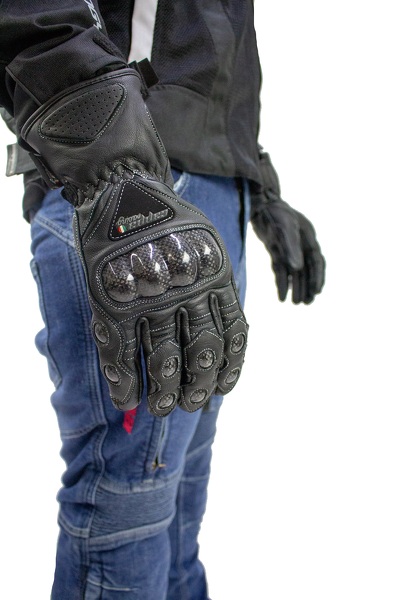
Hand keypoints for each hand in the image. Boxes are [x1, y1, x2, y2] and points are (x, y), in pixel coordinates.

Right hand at [20, 68, 247, 415]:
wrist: (123, 185)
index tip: (224, 388)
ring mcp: (149, 295)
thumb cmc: (168, 218)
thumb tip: (227, 328)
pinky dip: (123, 380)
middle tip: (192, 404)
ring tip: (160, 409)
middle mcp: (187, 288)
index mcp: (216, 274)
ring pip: (161, 358)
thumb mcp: (208, 241)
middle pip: (201, 351)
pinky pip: (120, 351)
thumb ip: (217, 282)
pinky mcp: (113, 298)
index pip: (234, 334)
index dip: (230, 367)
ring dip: (162, 391)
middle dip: (199, 386)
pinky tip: (126, 399)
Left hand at [250, 153, 324, 303]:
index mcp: (308, 237)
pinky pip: (281, 270)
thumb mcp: (284, 230)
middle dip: (308, 286)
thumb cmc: (274, 213)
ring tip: (296, 304)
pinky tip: (281, 297)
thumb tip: (297, 269)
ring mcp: (288, 248)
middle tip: (307, 303)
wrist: (258, 203)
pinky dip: (282, 283)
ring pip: (295, 272)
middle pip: (307, 269)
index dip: (317, 277)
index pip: (316, 262)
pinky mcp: (276, 250)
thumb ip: (291, 249)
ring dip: (296, 287)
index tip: (316, 292)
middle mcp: (300, 244)